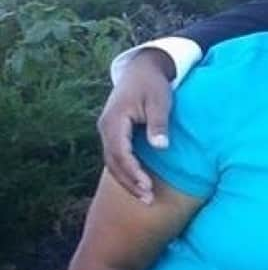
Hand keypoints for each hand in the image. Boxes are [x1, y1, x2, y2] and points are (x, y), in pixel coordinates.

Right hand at [96, 49, 175, 203]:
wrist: (142, 69)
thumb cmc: (153, 85)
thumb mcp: (159, 101)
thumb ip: (158, 124)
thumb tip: (161, 148)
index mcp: (114, 120)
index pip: (120, 152)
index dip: (132, 171)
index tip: (147, 186)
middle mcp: (105, 128)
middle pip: (113, 162)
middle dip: (130, 183)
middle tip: (148, 199)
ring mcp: (107, 132)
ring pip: (112, 163)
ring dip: (127, 181)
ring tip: (146, 198)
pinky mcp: (113, 134)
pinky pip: (116, 157)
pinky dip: (126, 172)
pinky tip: (139, 184)